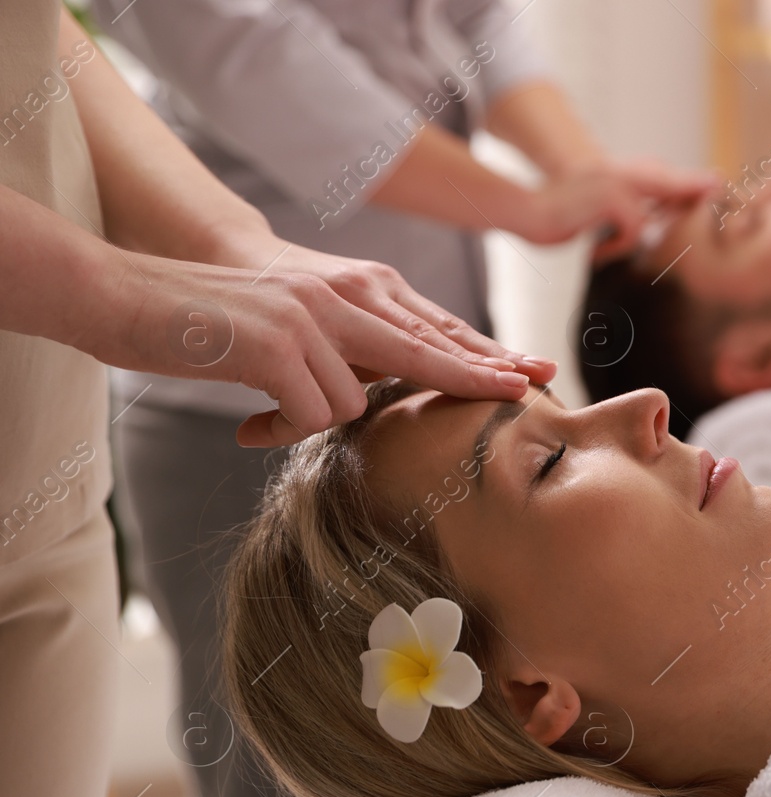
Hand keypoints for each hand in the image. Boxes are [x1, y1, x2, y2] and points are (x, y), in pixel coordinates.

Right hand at [84, 239, 556, 446]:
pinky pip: (313, 414)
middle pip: (429, 351)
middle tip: (529, 392)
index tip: (532, 376)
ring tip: (265, 411)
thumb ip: (346, 350)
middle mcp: (342, 295)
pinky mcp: (277, 344)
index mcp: (353, 288)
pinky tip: (250, 420)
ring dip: (312, 419)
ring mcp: (312, 317)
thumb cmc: (217, 324)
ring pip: (356, 401)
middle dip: (480, 378)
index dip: (484, 357)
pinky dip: (283, 427)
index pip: (434, 330)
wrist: (130, 296)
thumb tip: (381, 394)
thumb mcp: (297, 328)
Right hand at [514, 159, 718, 260]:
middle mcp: (617, 172)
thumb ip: (623, 208)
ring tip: (607, 250)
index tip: (715, 182)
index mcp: (616, 172)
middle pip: (666, 181)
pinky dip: (617, 246)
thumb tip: (650, 222)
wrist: (525, 211)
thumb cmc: (558, 217)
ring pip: (649, 214)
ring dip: (631, 240)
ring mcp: (612, 181)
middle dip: (693, 187)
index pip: (659, 175)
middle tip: (718, 185)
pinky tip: (596, 253)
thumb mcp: (596, 210)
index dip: (686, 181)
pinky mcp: (607, 197)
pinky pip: (633, 228)